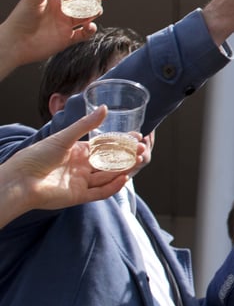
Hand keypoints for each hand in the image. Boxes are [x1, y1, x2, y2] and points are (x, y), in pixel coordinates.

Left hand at [0, 0, 106, 79]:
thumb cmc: (20, 18)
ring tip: (96, 10)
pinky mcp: (67, 39)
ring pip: (87, 16)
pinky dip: (90, 31)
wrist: (15, 43)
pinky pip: (84, 34)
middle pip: (84, 0)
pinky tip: (89, 27)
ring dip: (94, 12)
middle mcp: (62, 10)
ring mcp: (65, 24)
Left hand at [0, 106, 140, 227]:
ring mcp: (81, 182)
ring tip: (138, 160)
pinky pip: (101, 192)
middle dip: (127, 155)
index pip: (104, 146)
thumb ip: (86, 125)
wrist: (19, 180)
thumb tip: (105, 108)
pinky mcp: (79, 196)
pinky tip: (124, 178)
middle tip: (142, 149)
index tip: (136, 136)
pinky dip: (113, 186)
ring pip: (108, 176)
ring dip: (124, 169)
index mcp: (77, 152)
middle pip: (109, 162)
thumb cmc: (36, 156)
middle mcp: (81, 167)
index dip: (120, 142)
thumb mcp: (64, 137)